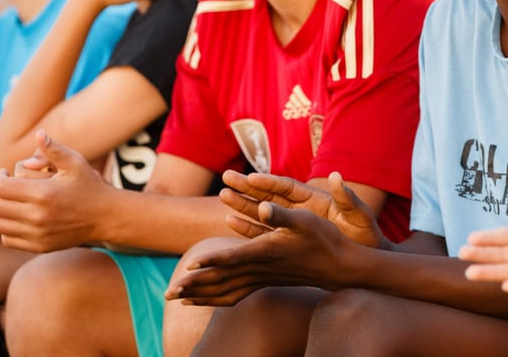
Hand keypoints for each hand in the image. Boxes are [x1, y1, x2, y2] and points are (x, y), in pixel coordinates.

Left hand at [0, 131, 107, 252]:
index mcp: (43, 193)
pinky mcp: (39, 246)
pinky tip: (9, 216)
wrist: (106, 217)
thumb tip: (38, 133)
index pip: (0, 187)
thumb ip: (54, 149)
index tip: (4, 172)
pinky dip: (2, 227)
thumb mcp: (76, 162)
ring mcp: (37, 234)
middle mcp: (37, 216)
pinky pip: (7, 239)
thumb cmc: (90, 185)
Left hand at [166, 201, 356, 305]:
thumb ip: (281, 214)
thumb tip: (263, 207)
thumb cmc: (324, 238)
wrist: (339, 266)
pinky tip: (202, 300)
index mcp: (267, 251)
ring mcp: (262, 277)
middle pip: (222, 279)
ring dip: (200, 294)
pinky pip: (234, 294)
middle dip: (195, 285)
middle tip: (168, 292)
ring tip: (176, 298)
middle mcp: (261, 268)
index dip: (213, 261)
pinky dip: (215, 298)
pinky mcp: (264, 280)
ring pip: (225, 290)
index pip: (234, 259)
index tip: (191, 266)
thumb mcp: (305, 219)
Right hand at [220, 170, 382, 246]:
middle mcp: (300, 210)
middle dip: (248, 187)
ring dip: (243, 205)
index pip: (288, 188)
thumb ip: (347, 198)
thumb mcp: (359, 215)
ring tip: (223, 196)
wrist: (367, 259)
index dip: (270, 182)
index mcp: (315, 199)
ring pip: (263, 212)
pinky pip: (264, 233)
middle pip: (270, 195)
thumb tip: (336, 176)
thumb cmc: (366, 235)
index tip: (252, 177)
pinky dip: (247, 227)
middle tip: (226, 177)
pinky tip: (230, 220)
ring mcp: (292, 225)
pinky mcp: (288, 242)